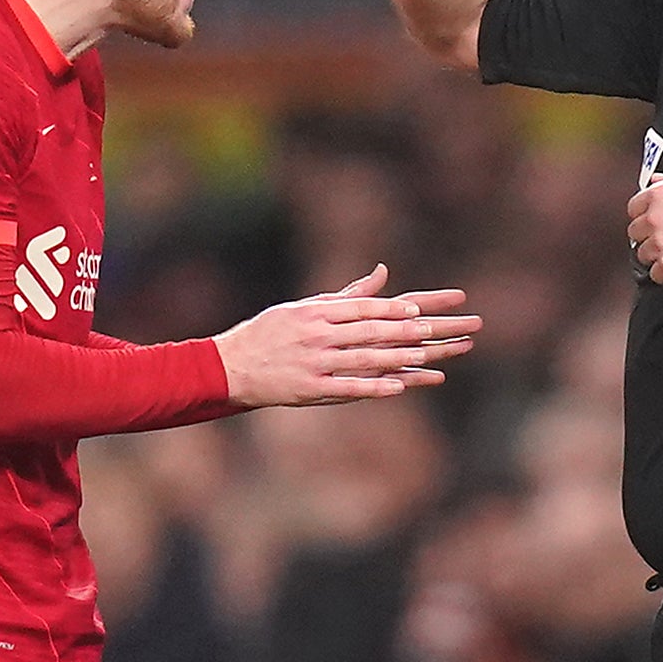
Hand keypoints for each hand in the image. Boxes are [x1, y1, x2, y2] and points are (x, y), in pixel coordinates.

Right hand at [214, 264, 479, 408]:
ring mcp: (313, 362)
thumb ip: (345, 296)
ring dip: (396, 357)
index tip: (417, 309)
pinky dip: (374, 387)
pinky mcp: (310, 388)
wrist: (230, 366)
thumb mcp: (303, 308)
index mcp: (314, 313)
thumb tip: (382, 273)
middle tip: (431, 330)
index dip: (390, 308)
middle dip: (402, 330)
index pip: (360, 308)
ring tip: (423, 356)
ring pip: (362, 359)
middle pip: (367, 331)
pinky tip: (398, 388)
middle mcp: (316, 335)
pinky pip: (348, 387)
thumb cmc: (270, 333)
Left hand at [626, 173, 662, 282]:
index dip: (646, 216)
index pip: (634, 209)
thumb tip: (654, 180)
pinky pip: (656, 275)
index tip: (656, 223)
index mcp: (659, 195)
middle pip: (636, 233)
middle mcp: (654, 218)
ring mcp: (660, 242)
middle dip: (650, 236)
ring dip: (658, 256)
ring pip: (644, 255)